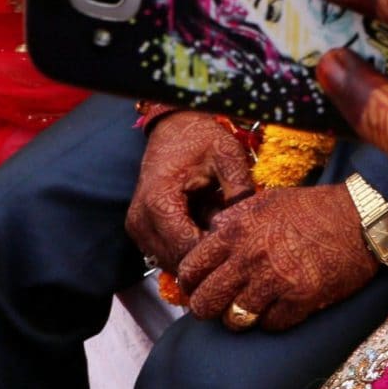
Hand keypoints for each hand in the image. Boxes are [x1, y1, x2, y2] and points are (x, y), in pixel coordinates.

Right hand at [125, 113, 256, 272]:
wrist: (174, 127)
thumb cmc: (201, 138)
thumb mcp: (227, 153)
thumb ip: (238, 185)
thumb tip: (249, 221)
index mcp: (158, 203)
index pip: (188, 250)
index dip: (215, 251)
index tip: (239, 240)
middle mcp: (141, 221)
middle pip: (179, 261)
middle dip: (207, 253)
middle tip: (232, 233)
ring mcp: (138, 229)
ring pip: (172, 260)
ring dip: (197, 250)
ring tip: (217, 222)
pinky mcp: (141, 231)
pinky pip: (167, 252)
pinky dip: (187, 245)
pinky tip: (204, 223)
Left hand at [175, 183, 378, 333]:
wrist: (363, 217)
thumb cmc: (316, 208)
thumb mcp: (266, 201)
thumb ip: (234, 220)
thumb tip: (210, 235)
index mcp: (236, 230)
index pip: (190, 270)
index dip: (193, 284)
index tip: (204, 287)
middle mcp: (249, 256)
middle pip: (204, 304)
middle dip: (212, 307)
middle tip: (227, 303)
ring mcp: (274, 280)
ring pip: (234, 320)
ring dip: (244, 316)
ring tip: (258, 304)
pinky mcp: (299, 299)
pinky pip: (270, 325)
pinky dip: (276, 319)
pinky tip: (286, 303)